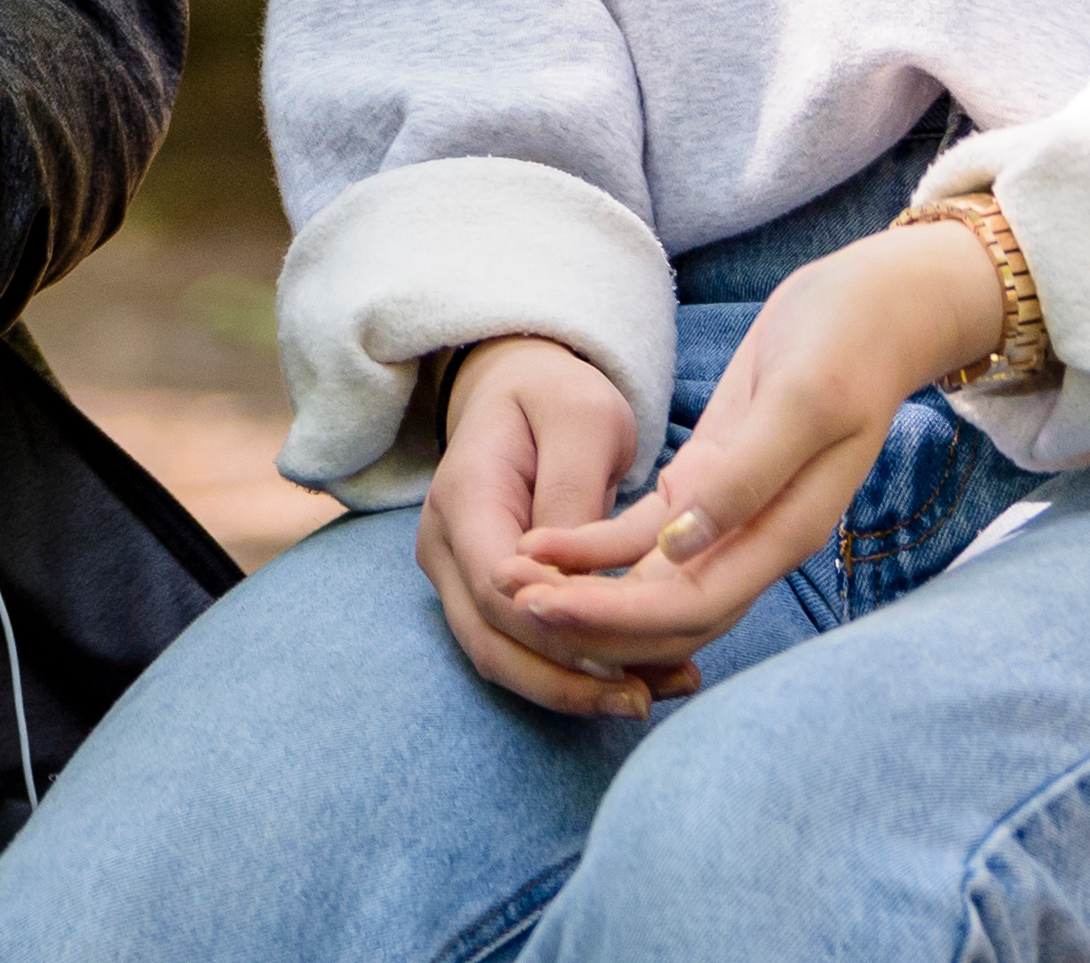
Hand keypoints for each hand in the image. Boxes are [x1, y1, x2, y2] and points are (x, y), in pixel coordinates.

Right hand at [417, 333, 679, 716]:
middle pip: (489, 640)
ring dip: (568, 689)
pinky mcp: (480, 595)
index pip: (497, 587)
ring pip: (498, 658)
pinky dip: (567, 674)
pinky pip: (515, 649)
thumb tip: (573, 579)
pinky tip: (630, 682)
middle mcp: (443, 545)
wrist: (518, 390)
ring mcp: (454, 575)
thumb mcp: (581, 420)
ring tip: (646, 700)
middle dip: (565, 681)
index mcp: (463, 496)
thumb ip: (574, 494)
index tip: (628, 652)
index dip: (557, 627)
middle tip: (643, 699)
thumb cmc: (556, 397)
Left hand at [501, 220, 1001, 672]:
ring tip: (514, 581)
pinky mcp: (712, 481)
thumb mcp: (801, 399)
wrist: (874, 306)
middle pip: (669, 615)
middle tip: (510, 601)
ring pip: (654, 586)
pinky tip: (546, 543)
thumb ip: (748, 476)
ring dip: (589, 592)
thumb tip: (680, 547)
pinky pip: (650, 537)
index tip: (544, 608)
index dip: (617, 619)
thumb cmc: (846, 343)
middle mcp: (757, 540)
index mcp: (785, 531)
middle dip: (592, 619)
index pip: (694, 607)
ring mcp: (733, 515)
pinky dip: (599, 548)